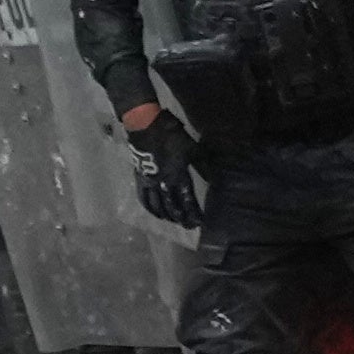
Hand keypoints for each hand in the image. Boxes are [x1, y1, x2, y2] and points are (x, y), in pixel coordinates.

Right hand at [115, 96, 205, 228]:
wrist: (146, 126)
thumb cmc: (172, 135)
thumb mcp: (193, 148)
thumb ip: (203, 166)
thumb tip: (214, 181)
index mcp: (178, 176)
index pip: (188, 200)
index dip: (194, 213)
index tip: (200, 223)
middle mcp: (164, 183)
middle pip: (173, 207)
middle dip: (182, 218)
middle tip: (189, 227)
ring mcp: (150, 182)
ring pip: (158, 205)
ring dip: (167, 216)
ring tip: (174, 221)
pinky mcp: (139, 178)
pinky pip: (144, 198)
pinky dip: (150, 208)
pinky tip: (155, 213)